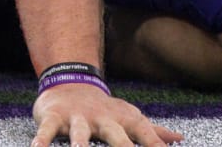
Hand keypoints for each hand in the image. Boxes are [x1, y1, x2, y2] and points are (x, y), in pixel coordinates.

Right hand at [31, 82, 183, 146]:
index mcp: (124, 120)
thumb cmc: (106, 110)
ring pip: (79, 134)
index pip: (145, 135)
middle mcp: (103, 119)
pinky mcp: (54, 118)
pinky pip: (46, 131)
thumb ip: (153, 132)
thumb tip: (180, 138)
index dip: (156, 145)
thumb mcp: (130, 118)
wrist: (71, 81)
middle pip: (115, 135)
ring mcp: (78, 118)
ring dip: (79, 145)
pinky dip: (41, 141)